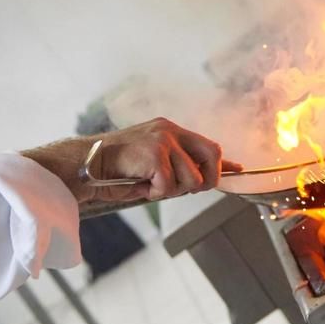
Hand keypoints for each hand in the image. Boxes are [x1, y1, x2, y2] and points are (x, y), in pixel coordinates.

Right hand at [22, 118, 242, 206]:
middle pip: (211, 157)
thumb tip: (203, 181)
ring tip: (147, 184)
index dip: (223, 163)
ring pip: (190, 179)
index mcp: (169, 131)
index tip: (239, 169)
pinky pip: (169, 186)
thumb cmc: (115, 171)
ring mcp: (163, 139)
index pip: (207, 146)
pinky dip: (154, 193)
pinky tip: (139, 184)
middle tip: (178, 189)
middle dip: (203, 181)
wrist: (85, 165)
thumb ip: (177, 168)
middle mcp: (170, 130)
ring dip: (169, 191)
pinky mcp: (154, 153)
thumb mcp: (152, 165)